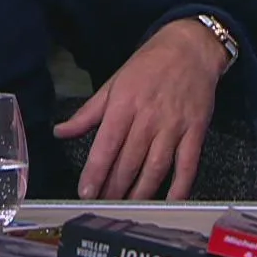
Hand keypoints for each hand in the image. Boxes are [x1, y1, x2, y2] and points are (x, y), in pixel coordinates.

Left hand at [52, 18, 226, 200]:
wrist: (191, 48)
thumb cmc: (150, 64)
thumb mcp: (114, 83)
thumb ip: (88, 113)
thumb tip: (60, 131)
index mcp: (124, 104)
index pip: (106, 145)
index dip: (95, 172)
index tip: (86, 192)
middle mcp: (149, 118)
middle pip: (129, 162)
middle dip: (114, 188)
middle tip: (104, 207)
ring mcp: (174, 126)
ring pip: (155, 168)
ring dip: (140, 193)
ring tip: (128, 208)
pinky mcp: (195, 131)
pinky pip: (188, 165)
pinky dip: (180, 187)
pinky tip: (170, 202)